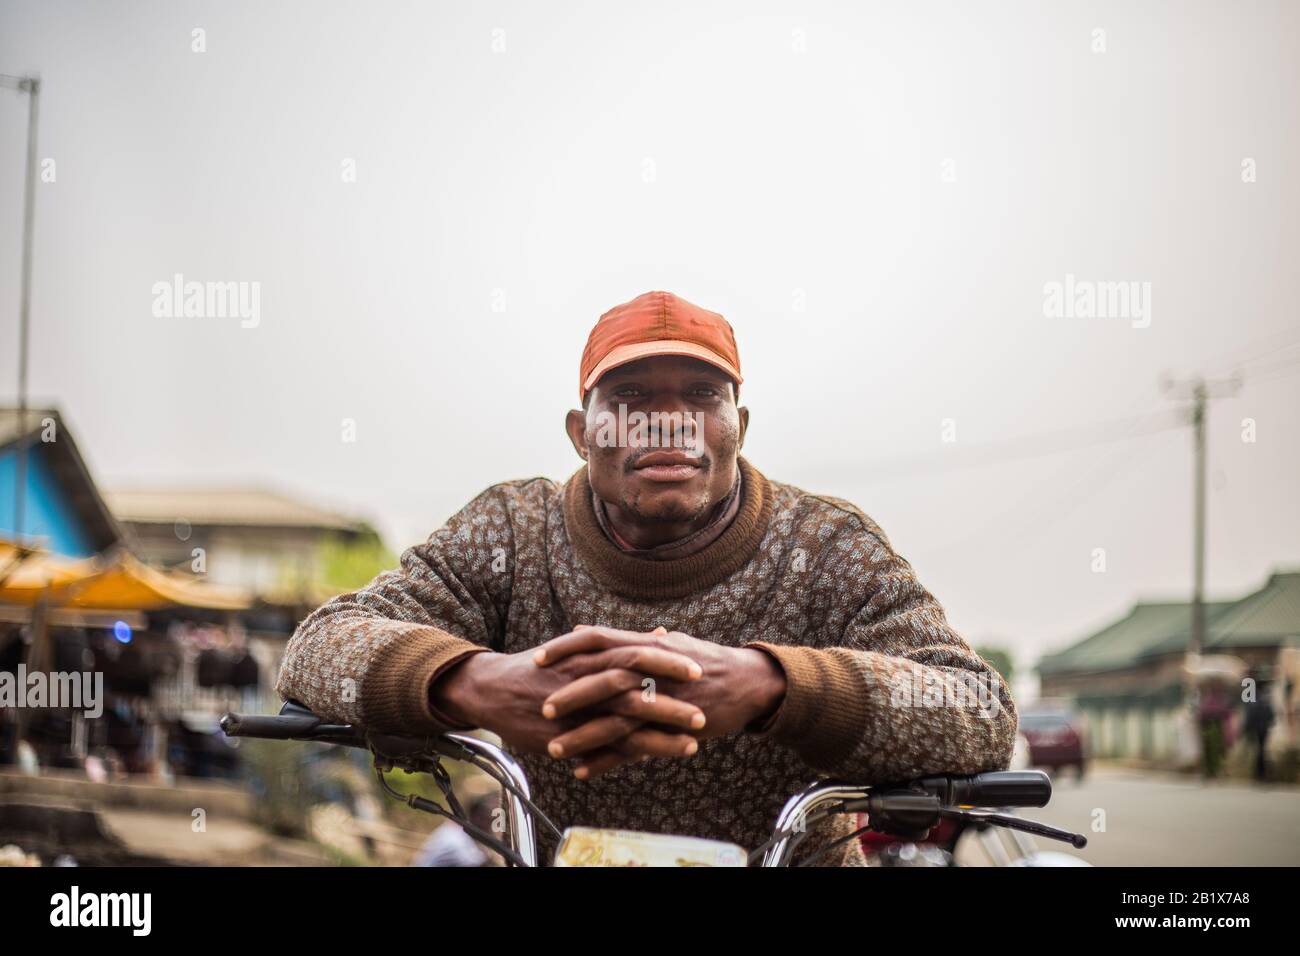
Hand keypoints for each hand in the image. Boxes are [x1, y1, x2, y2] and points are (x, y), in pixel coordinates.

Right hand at [429, 642, 705, 757]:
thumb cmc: (539, 668)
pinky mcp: (568, 732)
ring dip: (665, 724)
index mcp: (592, 654)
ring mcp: (578, 705)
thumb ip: (621, 645)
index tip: (699, 665)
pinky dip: (634, 751)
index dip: (669, 659)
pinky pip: (607, 744)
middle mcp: (587, 675)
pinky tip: (657, 758)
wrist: (493, 688)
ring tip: (696, 733)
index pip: (636, 651)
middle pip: (638, 677)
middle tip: (705, 694)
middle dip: (673, 686)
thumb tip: (658, 634)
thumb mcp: (578, 649)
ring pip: (627, 713)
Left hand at [535, 626, 787, 776]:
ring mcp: (661, 700)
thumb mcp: (672, 644)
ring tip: (553, 749)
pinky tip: (583, 771)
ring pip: (614, 719)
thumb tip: (608, 633)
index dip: (565, 648)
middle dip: (569, 694)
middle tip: (540, 706)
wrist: (748, 683)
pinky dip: (607, 761)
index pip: (598, 640)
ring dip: (582, 735)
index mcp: (646, 645)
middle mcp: (651, 669)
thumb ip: (637, 642)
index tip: (538, 658)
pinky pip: (634, 748)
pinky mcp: (672, 728)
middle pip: (601, 679)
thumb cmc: (708, 662)